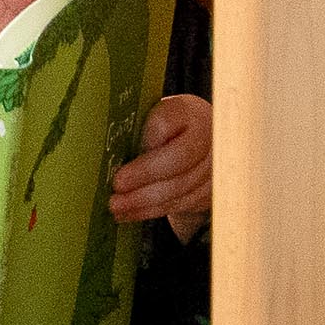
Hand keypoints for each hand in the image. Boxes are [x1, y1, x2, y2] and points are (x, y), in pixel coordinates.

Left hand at [111, 92, 213, 240]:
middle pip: (177, 163)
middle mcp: (208, 137)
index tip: (120, 176)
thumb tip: (110, 156)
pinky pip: (182, 203)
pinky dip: (153, 211)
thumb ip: (140, 130)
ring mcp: (213, 166)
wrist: (197, 138)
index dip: (145, 157)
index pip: (166, 128)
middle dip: (143, 183)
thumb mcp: (152, 116)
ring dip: (145, 203)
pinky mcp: (210, 190)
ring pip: (180, 189)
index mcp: (188, 112)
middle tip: (115, 195)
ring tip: (117, 207)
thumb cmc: (165, 125)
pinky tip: (131, 213)